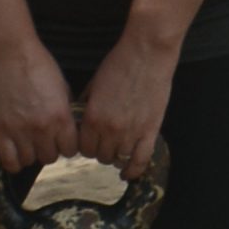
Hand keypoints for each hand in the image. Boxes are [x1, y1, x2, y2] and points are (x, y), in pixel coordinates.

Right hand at [0, 43, 84, 176]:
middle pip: (51, 157)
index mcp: (61, 117)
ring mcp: (20, 131)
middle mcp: (42, 128)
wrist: (9, 52)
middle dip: (50, 148)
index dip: (67, 144)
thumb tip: (68, 129)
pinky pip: (9, 160)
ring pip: (30, 161)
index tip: (62, 138)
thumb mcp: (62, 87)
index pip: (71, 149)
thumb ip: (65, 111)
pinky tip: (16, 150)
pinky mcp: (1, 130)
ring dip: (32, 153)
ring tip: (30, 141)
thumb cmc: (38, 64)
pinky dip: (14, 161)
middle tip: (45, 137)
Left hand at [74, 39, 176, 181]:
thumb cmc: (119, 64)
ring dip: (115, 156)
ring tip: (117, 149)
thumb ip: (85, 106)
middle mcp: (109, 129)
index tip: (90, 141)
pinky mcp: (150, 131)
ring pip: (118, 159)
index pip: (83, 147)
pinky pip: (141, 160)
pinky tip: (128, 174)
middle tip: (104, 142)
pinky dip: (134, 170)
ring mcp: (131, 132)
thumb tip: (79, 122)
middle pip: (100, 155)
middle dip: (100, 150)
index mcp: (92, 118)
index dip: (86, 145)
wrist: (146, 54)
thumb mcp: (93, 84)